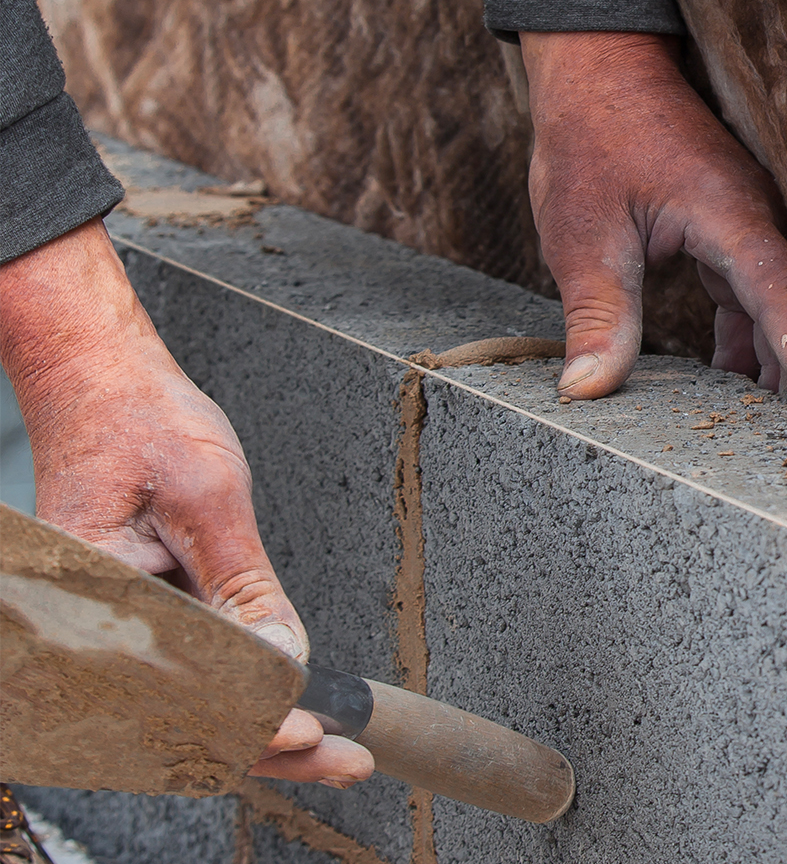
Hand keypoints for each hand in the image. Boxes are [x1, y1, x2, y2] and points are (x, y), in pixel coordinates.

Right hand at [0, 221, 373, 787]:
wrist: (98, 383)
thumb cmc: (142, 422)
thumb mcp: (209, 496)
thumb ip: (243, 583)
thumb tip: (285, 658)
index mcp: (88, 596)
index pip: (175, 688)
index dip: (247, 721)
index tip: (307, 732)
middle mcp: (82, 628)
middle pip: (178, 720)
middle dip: (263, 747)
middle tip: (343, 763)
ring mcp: (102, 630)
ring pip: (180, 711)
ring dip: (252, 733)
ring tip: (330, 755)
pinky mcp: (128, 623)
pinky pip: (177, 679)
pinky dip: (233, 702)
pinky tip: (289, 715)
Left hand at [520, 31, 786, 414]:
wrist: (600, 67)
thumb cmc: (590, 137)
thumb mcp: (581, 233)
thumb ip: (598, 314)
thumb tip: (587, 390)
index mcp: (730, 214)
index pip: (786, 297)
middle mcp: (755, 222)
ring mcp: (748, 229)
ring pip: (782, 313)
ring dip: (783, 370)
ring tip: (786, 439)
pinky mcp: (732, 238)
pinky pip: (757, 302)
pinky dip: (753, 347)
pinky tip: (740, 393)